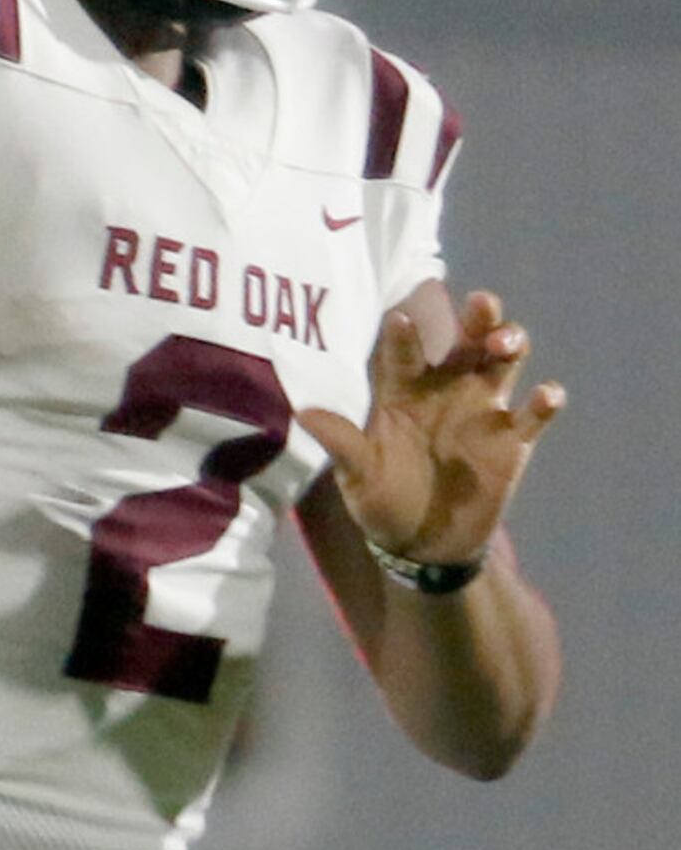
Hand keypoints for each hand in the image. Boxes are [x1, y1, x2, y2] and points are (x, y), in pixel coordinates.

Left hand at [297, 290, 565, 564]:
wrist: (423, 545)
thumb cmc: (382, 499)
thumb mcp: (358, 475)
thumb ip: (341, 442)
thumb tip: (302, 414)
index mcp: (405, 388)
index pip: (405, 351)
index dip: (403, 335)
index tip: (399, 318)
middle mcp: (447, 387)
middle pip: (466, 340)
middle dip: (476, 318)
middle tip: (481, 303)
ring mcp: (483, 409)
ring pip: (503, 362)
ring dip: (510, 342)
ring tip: (505, 342)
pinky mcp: (513, 440)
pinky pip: (534, 415)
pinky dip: (545, 401)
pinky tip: (547, 395)